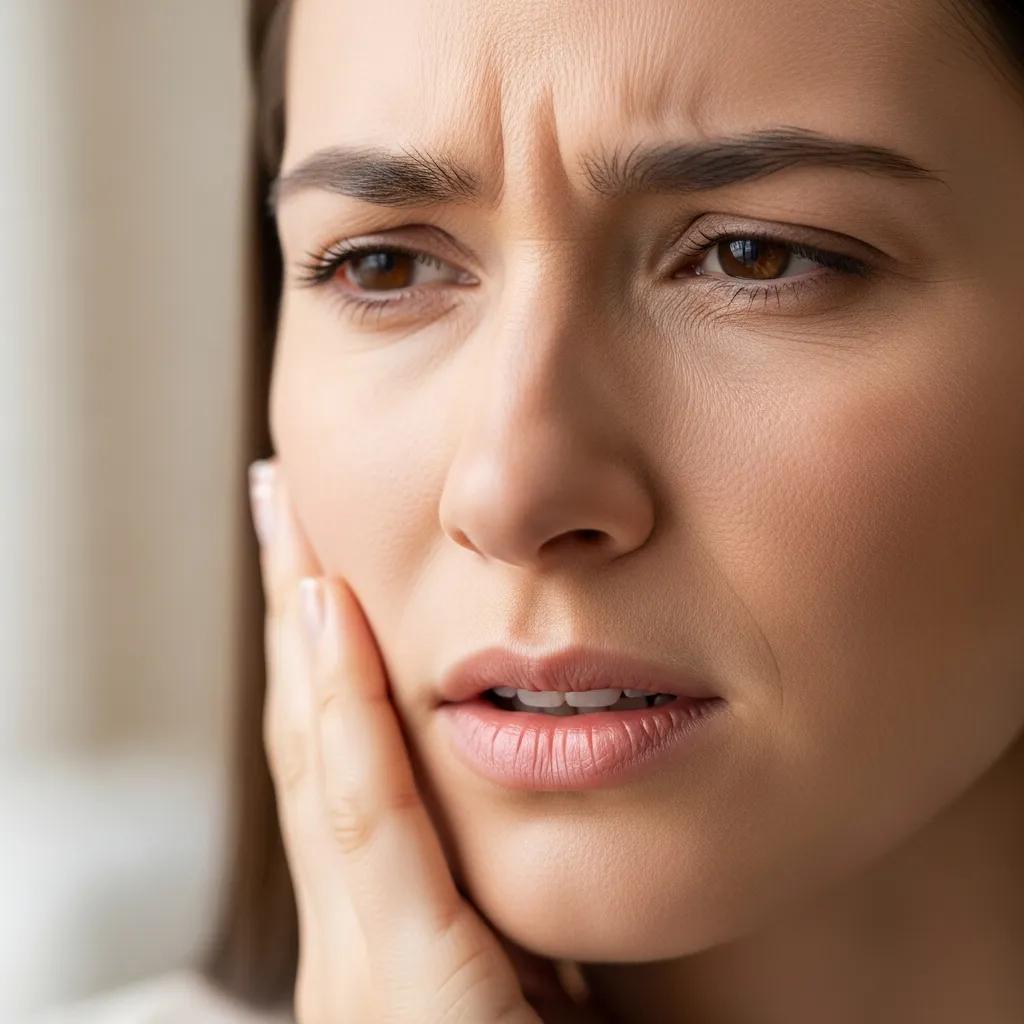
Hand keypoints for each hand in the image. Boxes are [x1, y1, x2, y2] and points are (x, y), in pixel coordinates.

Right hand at [249, 456, 606, 1022]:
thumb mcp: (519, 973)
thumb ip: (500, 894)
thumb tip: (511, 792)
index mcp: (384, 927)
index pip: (343, 757)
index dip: (322, 654)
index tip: (318, 558)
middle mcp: (350, 933)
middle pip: (314, 737)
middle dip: (292, 614)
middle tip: (281, 506)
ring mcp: (361, 961)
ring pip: (322, 759)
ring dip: (304, 635)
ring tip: (291, 528)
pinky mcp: (402, 991)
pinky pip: (366, 826)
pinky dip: (343, 719)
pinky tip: (333, 626)